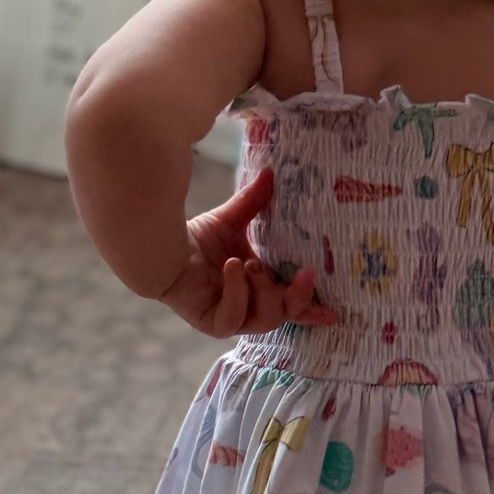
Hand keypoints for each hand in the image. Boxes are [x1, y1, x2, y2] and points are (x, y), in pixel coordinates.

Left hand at [158, 166, 335, 340]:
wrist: (160, 247)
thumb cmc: (197, 239)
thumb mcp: (234, 221)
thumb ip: (255, 202)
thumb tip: (271, 171)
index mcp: (261, 289)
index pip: (292, 303)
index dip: (312, 307)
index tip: (334, 310)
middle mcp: (249, 308)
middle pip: (285, 315)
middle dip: (298, 298)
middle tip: (305, 274)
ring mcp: (231, 318)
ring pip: (264, 321)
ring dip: (264, 292)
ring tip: (253, 264)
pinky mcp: (211, 322)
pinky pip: (232, 319)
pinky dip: (236, 293)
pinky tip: (232, 267)